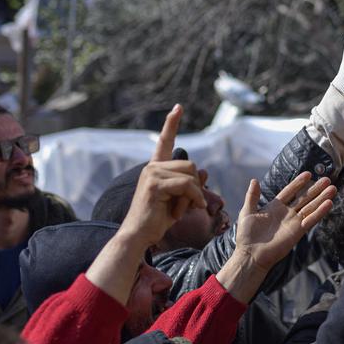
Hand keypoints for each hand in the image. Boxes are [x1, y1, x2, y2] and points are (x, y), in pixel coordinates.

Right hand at [120, 105, 205, 248]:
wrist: (139, 235)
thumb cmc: (158, 220)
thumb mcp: (180, 200)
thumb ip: (190, 186)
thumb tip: (204, 172)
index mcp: (156, 168)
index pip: (165, 142)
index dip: (172, 124)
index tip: (178, 107)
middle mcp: (152, 167)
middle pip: (190, 165)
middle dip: (196, 187)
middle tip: (189, 206)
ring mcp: (151, 174)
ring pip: (190, 175)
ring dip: (194, 195)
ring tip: (183, 210)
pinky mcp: (154, 184)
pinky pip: (186, 185)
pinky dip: (193, 198)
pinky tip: (188, 210)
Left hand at [223, 172, 335, 301]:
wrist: (251, 254)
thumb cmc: (246, 235)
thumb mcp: (247, 212)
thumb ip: (252, 196)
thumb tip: (254, 180)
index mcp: (275, 207)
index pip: (290, 191)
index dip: (298, 183)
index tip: (308, 173)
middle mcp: (286, 213)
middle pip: (304, 198)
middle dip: (315, 189)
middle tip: (327, 179)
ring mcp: (293, 222)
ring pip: (311, 207)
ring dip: (322, 198)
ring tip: (333, 188)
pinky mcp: (298, 231)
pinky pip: (311, 219)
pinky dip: (320, 212)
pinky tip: (329, 203)